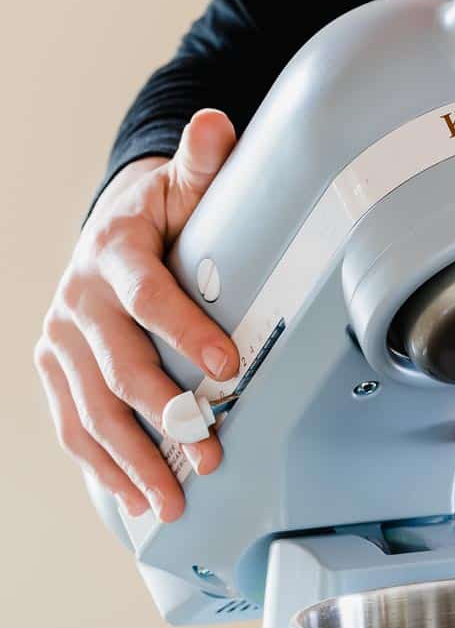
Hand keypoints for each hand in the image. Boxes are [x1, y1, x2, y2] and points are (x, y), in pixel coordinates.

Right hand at [35, 109, 240, 520]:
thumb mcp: (182, 186)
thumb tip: (214, 126)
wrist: (107, 229)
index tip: (228, 366)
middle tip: (208, 455)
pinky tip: (134, 498)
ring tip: (172, 501)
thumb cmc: (158, 216)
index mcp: (114, 252)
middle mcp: (78, 300)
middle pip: (119, 368)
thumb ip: (202, 164)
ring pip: (92, 410)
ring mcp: (60, 340)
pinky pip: (73, 426)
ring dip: (133, 460)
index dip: (186, 330)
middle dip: (165, 417)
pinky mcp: (53, 370)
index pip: (148, 295)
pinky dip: (103, 466)